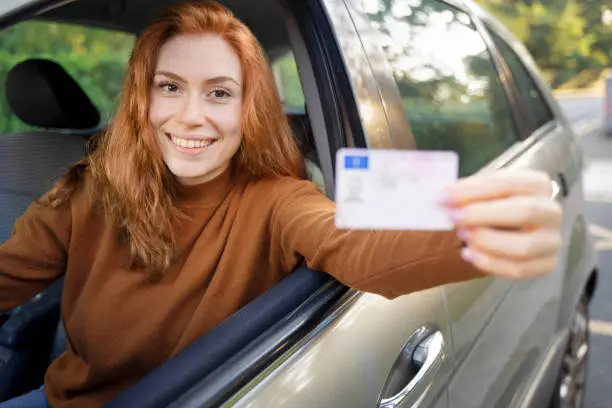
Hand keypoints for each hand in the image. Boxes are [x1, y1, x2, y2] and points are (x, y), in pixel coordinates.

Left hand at [442, 169, 561, 278]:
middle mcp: (551, 211)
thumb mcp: (481, 192)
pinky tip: (469, 254)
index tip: (444, 197)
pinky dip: (490, 264)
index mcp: (537, 184)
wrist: (503, 229)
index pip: (507, 183)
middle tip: (453, 217)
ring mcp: (552, 240)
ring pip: (522, 246)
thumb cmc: (491, 204)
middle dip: (482, 215)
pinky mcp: (546, 264)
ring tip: (463, 235)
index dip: (472, 190)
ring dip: (487, 241)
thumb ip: (466, 192)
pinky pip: (518, 269)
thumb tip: (444, 197)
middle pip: (522, 212)